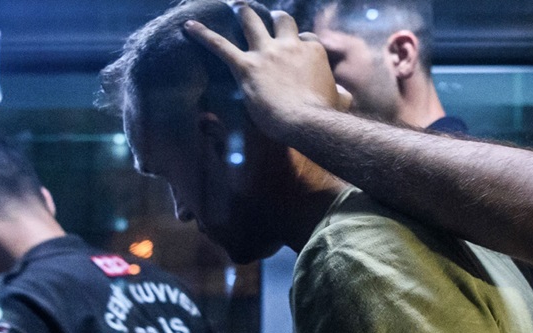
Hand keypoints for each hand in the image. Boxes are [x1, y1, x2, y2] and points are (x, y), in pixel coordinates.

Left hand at [183, 3, 351, 140]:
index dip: (299, 44)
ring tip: (235, 6)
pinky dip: (202, 35)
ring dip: (242, 12)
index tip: (296, 51)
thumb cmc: (323, 114)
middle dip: (273, 18)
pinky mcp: (246, 66)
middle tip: (266, 17)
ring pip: (251, 21)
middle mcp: (289, 46)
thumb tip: (343, 97)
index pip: (305, 39)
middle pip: (281, 21)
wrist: (305, 120)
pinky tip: (188, 27)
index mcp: (312, 52)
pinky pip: (219, 45)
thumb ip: (339, 94)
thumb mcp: (339, 100)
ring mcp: (266, 53)